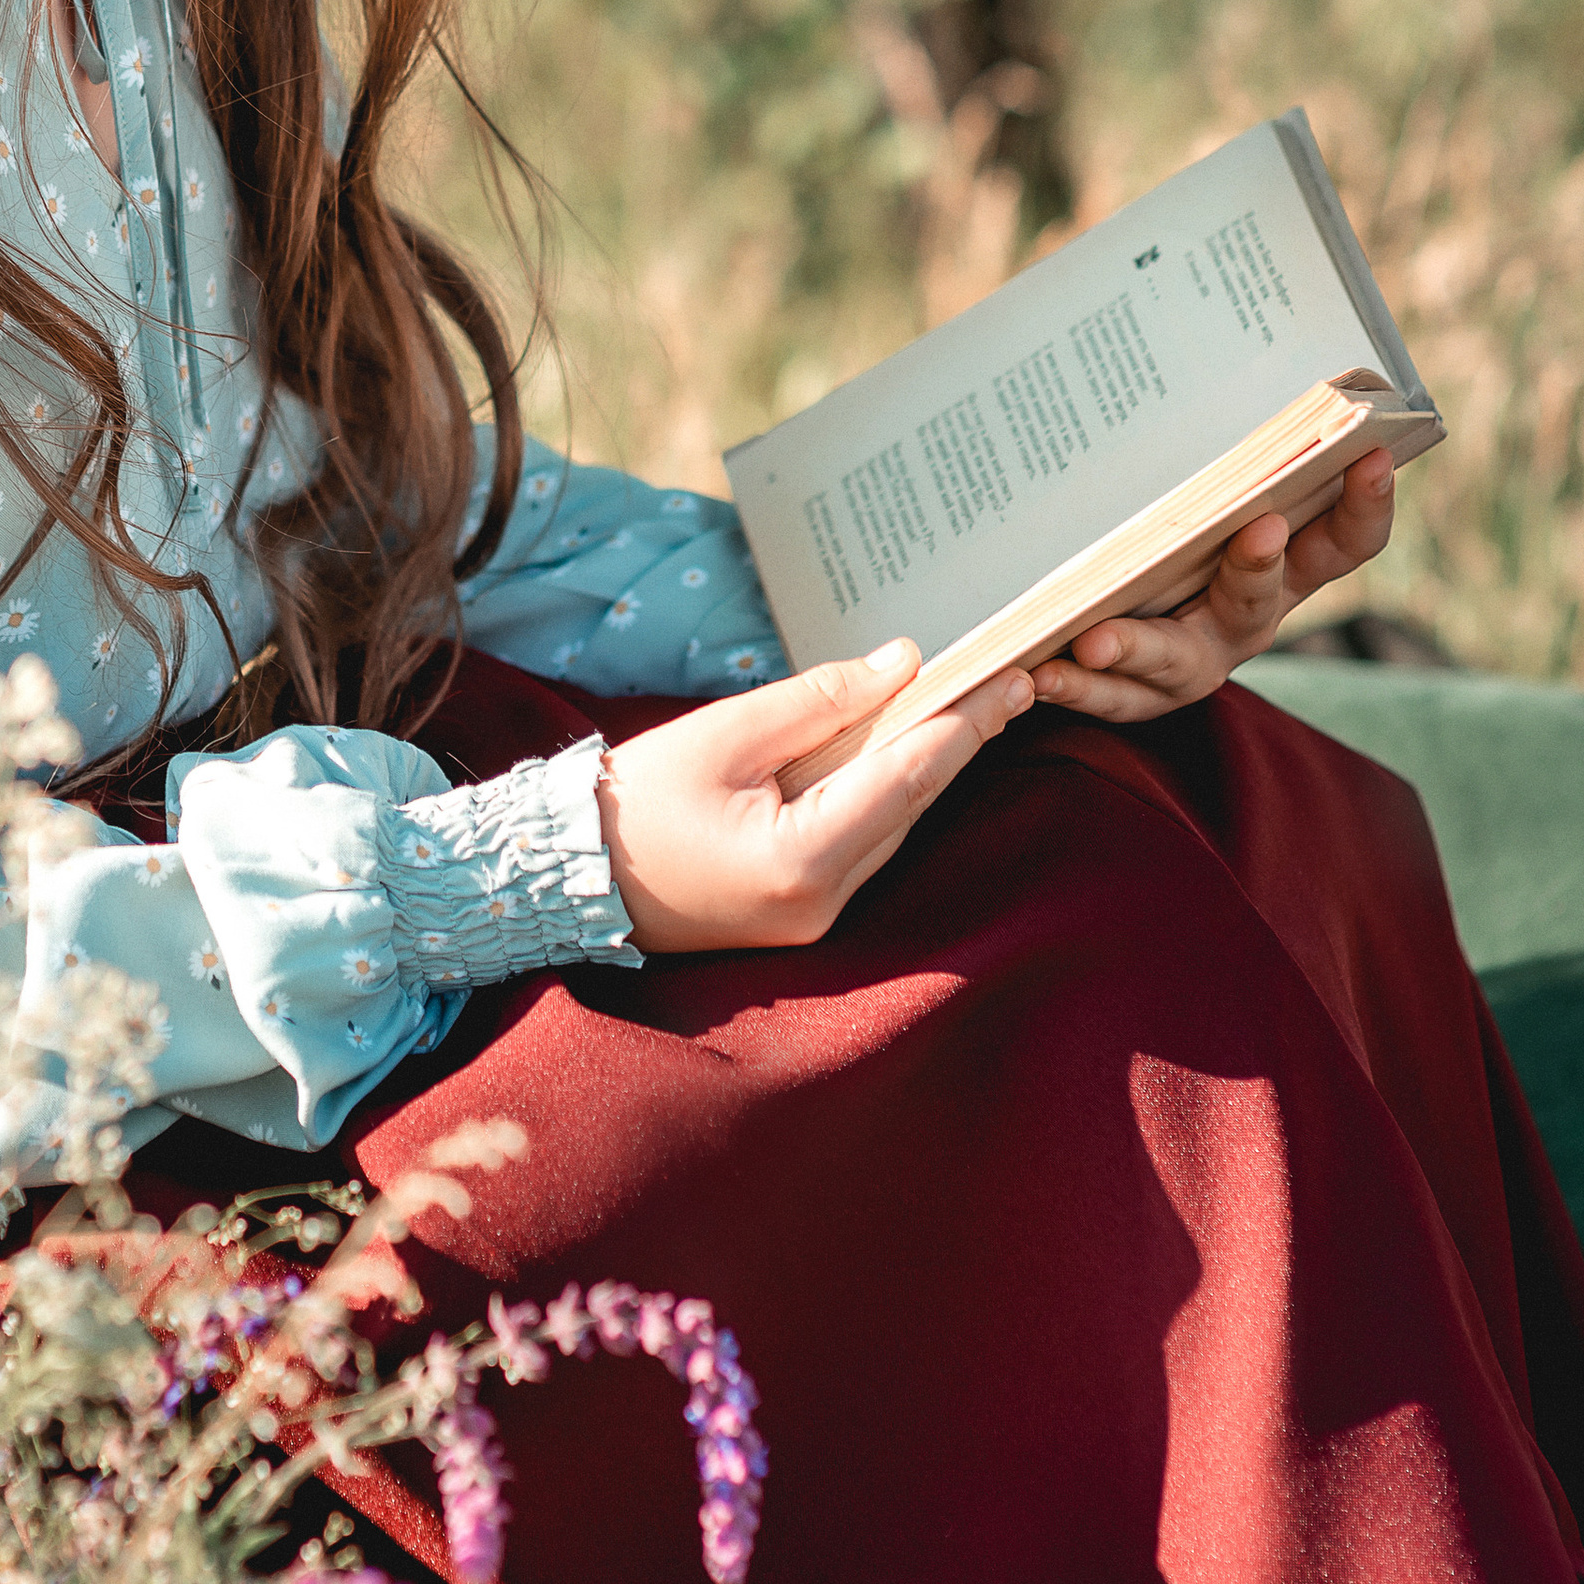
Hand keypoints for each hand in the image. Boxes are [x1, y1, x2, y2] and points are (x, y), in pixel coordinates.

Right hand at [595, 643, 1033, 954]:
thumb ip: (819, 701)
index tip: (1011, 679)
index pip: (906, 779)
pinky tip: (907, 748)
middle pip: (910, 807)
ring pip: (892, 827)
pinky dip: (886, 793)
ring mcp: (814, 918)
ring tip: (975, 704)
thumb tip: (901, 665)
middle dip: (959, 741)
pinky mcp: (800, 913)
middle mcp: (823, 904)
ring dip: (927, 766)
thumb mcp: (726, 733)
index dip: (964, 725)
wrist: (570, 873)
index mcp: (803, 862)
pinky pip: (861, 843)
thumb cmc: (637, 800)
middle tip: (1013, 681)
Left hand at [1029, 446, 1397, 725]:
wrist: (1119, 630)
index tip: (1373, 454)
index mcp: (1285, 570)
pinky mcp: (1141, 696)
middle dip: (1258, 565)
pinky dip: (1074, 686)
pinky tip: (1037, 672)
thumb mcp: (1209, 502)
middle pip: (1260, 601)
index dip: (1367, 504)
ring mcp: (1196, 664)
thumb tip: (1222, 357)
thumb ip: (1225, 463)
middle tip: (1259, 528)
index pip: (1346, 543)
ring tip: (1095, 640)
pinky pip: (1110, 698)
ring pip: (1176, 662)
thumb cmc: (1181, 537)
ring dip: (1137, 648)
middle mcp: (1248, 622)